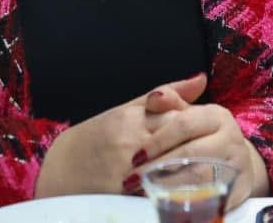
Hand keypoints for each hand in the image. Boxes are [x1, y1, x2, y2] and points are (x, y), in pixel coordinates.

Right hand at [34, 74, 204, 198]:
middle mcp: (130, 141)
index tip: (204, 133)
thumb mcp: (128, 109)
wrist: (59, 168)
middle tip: (212, 154)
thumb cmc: (97, 137)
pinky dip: (171, 190)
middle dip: (196, 148)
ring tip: (203, 173)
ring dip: (188, 170)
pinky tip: (183, 192)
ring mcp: (125, 169)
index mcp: (133, 118)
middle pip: (177, 142)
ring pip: (170, 168)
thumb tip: (202, 78)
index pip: (179, 119)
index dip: (195, 127)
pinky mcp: (121, 194)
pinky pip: (155, 191)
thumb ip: (167, 94)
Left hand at [137, 100, 271, 205]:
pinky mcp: (239, 189)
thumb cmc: (204, 138)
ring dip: (169, 185)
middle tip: (133, 179)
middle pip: (192, 151)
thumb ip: (170, 103)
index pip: (184, 124)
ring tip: (146, 191)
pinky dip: (189, 201)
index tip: (135, 157)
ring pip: (200, 176)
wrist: (236, 164)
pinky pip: (211, 196)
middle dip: (159, 166)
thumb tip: (154, 97)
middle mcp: (230, 137)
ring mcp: (237, 164)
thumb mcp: (190, 115)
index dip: (157, 141)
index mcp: (216, 116)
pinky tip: (168, 203)